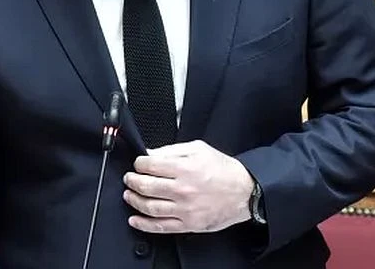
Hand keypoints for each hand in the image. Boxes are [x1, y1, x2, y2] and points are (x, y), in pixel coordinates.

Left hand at [123, 140, 253, 233]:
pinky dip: (144, 224)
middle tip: (129, 178)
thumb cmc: (224, 170)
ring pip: (150, 207)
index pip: (151, 165)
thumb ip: (172, 150)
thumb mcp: (199, 149)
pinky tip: (135, 219)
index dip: (139, 164)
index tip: (137, 164)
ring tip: (129, 195)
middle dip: (132, 181)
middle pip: (146, 186)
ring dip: (134, 200)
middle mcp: (183, 189)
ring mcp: (185, 209)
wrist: (245, 192)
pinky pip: (161, 227)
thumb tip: (150, 153)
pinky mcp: (188, 224)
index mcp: (186, 168)